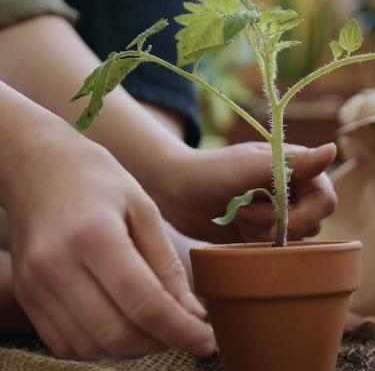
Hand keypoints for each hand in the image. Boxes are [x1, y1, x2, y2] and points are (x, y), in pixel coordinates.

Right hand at [3, 124, 214, 358]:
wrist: (38, 167)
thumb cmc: (99, 181)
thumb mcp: (144, 209)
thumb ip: (167, 264)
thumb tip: (193, 314)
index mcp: (94, 236)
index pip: (144, 303)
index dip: (181, 330)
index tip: (207, 342)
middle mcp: (56, 266)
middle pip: (117, 333)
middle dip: (160, 342)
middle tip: (185, 332)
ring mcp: (34, 285)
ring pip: (91, 346)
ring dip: (133, 349)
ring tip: (158, 329)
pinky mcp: (26, 295)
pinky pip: (66, 343)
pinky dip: (102, 347)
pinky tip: (125, 327)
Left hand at [155, 142, 337, 242]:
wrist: (175, 191)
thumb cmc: (211, 171)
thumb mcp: (251, 167)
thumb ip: (293, 164)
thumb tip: (334, 150)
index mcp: (297, 168)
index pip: (326, 199)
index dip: (307, 214)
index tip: (278, 219)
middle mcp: (294, 190)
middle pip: (313, 224)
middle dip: (276, 224)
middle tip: (243, 211)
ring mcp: (279, 212)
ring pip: (294, 239)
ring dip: (262, 232)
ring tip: (236, 214)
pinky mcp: (263, 231)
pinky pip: (274, 248)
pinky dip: (254, 243)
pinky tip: (235, 227)